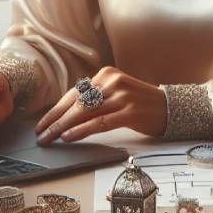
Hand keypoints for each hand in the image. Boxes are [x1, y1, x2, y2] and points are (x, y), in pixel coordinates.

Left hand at [34, 66, 167, 144]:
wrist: (170, 108)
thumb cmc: (139, 105)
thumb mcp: (116, 94)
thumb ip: (95, 99)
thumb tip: (64, 116)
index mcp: (106, 74)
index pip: (74, 93)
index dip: (55, 110)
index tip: (41, 124)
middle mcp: (113, 81)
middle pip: (77, 103)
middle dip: (56, 120)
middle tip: (41, 135)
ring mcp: (122, 96)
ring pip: (85, 112)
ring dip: (64, 127)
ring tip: (51, 138)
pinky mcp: (130, 112)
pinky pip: (100, 122)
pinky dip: (82, 130)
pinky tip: (69, 137)